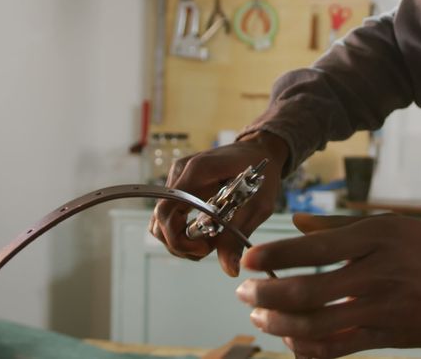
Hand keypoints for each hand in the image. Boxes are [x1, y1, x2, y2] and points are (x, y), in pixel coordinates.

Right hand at [149, 131, 288, 276]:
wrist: (259, 151)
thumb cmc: (261, 174)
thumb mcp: (257, 206)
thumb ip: (238, 236)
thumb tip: (230, 270)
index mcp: (197, 171)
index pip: (166, 211)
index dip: (178, 238)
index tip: (205, 248)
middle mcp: (180, 173)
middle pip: (159, 220)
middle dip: (179, 244)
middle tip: (208, 249)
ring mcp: (177, 179)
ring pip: (160, 221)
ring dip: (179, 240)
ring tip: (207, 244)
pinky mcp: (179, 186)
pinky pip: (170, 215)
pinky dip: (181, 231)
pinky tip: (203, 235)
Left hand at [235, 213, 420, 357]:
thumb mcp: (390, 226)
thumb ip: (340, 231)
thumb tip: (297, 224)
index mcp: (374, 237)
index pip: (312, 248)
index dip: (274, 255)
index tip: (248, 259)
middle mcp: (375, 272)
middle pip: (306, 290)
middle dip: (265, 294)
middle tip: (244, 292)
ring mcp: (381, 308)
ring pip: (315, 324)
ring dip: (278, 324)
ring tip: (260, 316)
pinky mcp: (387, 337)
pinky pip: (336, 348)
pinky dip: (306, 347)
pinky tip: (291, 340)